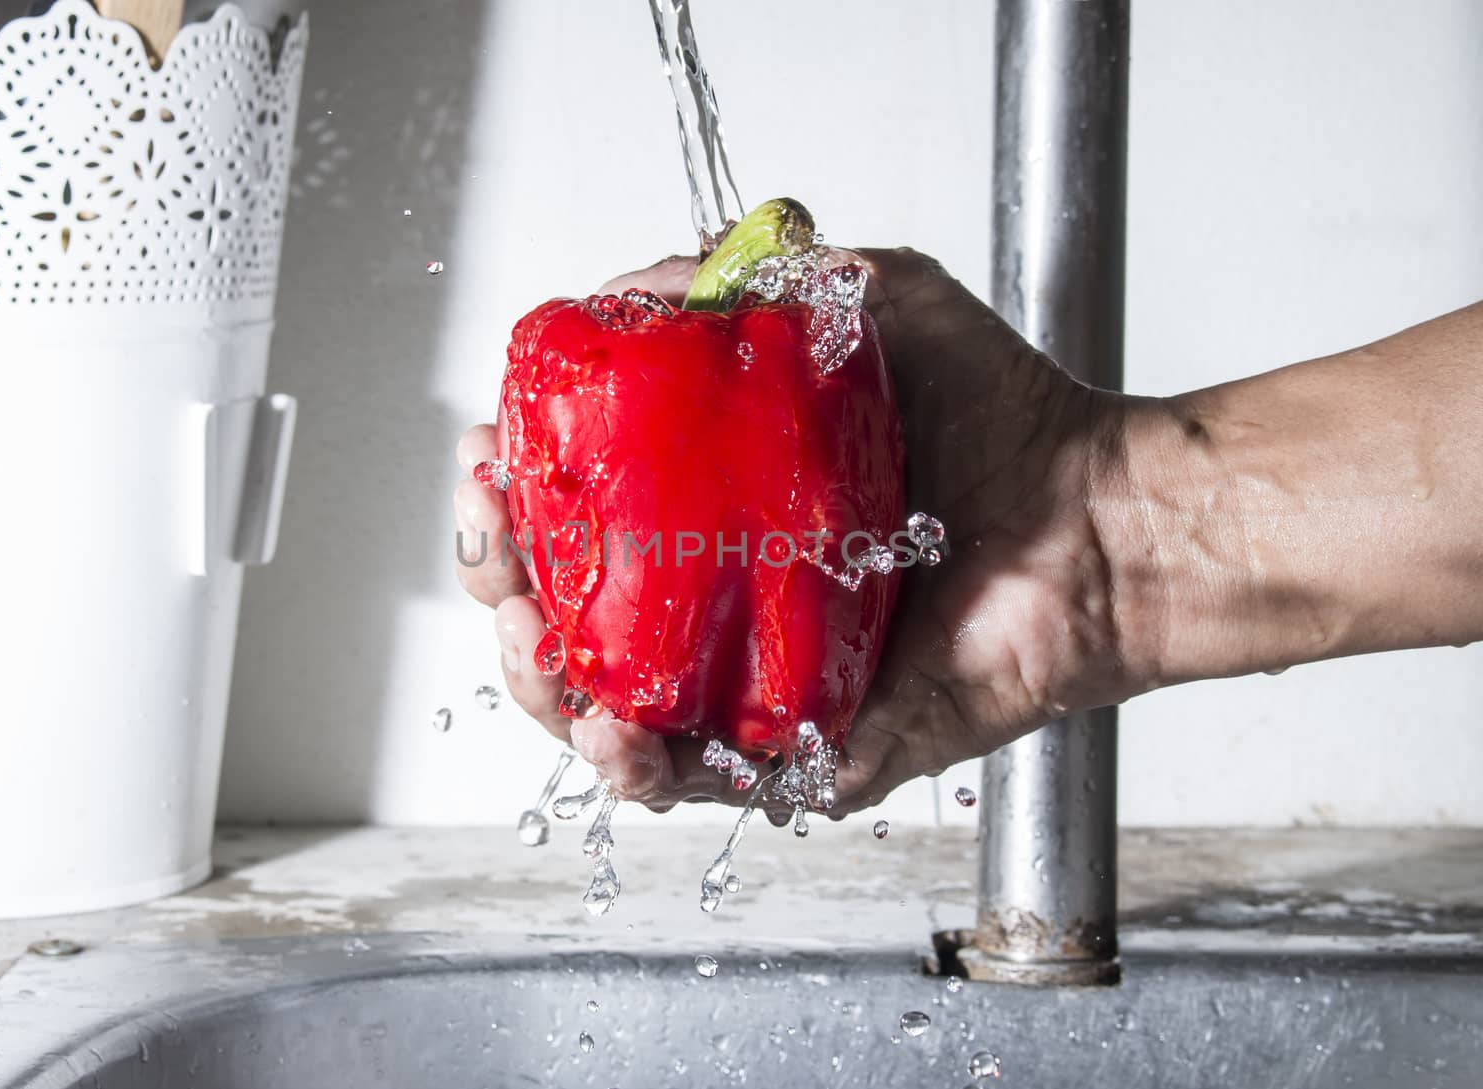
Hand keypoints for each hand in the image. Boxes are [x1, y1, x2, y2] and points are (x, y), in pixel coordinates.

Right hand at [455, 249, 1133, 817]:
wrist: (1102, 516)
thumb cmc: (1000, 416)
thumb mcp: (863, 300)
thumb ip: (749, 280)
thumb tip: (630, 284)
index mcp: (714, 514)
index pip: (578, 518)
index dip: (512, 499)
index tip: (486, 460)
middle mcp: (722, 603)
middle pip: (570, 620)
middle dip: (505, 593)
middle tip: (501, 560)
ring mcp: (757, 685)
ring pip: (608, 712)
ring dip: (543, 688)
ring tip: (535, 645)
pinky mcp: (811, 753)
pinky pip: (706, 781)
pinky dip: (640, 768)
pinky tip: (612, 731)